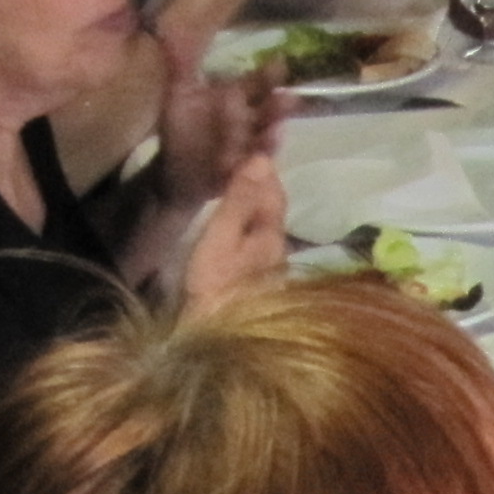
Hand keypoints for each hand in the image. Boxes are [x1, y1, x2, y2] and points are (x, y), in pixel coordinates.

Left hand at [152, 37, 287, 215]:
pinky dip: (258, 158)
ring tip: (276, 128)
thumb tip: (178, 31)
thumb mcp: (177, 95)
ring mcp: (251, 144)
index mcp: (235, 98)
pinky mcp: (248, 168)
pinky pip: (256, 162)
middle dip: (277, 105)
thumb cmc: (178, 132)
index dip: (268, 76)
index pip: (256, 84)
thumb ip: (184, 67)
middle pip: (267, 109)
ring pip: (266, 135)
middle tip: (289, 98)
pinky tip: (260, 154)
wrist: (176, 175)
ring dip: (272, 132)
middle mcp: (248, 119)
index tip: (280, 65)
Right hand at [177, 150, 288, 309]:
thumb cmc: (212, 289)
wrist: (216, 344)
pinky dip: (250, 230)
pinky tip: (236, 231)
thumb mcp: (220, 239)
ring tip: (236, 192)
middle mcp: (281, 251)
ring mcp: (273, 272)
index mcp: (272, 235)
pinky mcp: (262, 287)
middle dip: (261, 187)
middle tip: (240, 166)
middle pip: (273, 210)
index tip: (248, 150)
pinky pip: (260, 247)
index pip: (274, 191)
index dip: (262, 170)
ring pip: (268, 229)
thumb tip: (262, 160)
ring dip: (255, 208)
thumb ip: (239, 201)